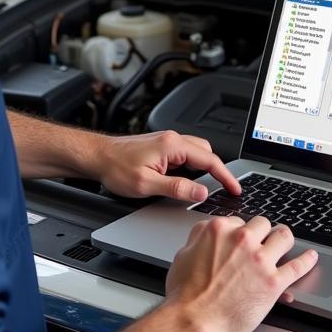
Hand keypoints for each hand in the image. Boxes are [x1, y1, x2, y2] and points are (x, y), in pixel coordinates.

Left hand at [87, 130, 241, 201]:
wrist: (96, 156)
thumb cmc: (115, 167)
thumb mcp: (147, 184)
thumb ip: (178, 188)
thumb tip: (201, 192)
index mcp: (173, 146)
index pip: (210, 160)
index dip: (226, 176)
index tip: (235, 188)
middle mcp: (172, 139)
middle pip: (207, 153)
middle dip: (217, 170)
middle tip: (225, 189)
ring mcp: (166, 141)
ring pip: (196, 152)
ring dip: (205, 168)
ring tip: (209, 186)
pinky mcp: (160, 146)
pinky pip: (185, 154)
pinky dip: (193, 166)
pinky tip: (189, 179)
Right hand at [165, 215, 318, 331]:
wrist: (194, 323)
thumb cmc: (185, 296)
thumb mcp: (182, 255)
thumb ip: (199, 239)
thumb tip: (205, 235)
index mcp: (219, 230)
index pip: (238, 221)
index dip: (240, 232)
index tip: (242, 241)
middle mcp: (242, 240)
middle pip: (262, 224)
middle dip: (262, 233)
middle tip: (262, 242)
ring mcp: (260, 260)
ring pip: (283, 237)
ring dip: (284, 239)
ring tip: (286, 243)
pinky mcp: (273, 282)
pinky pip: (298, 266)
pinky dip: (307, 261)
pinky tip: (311, 258)